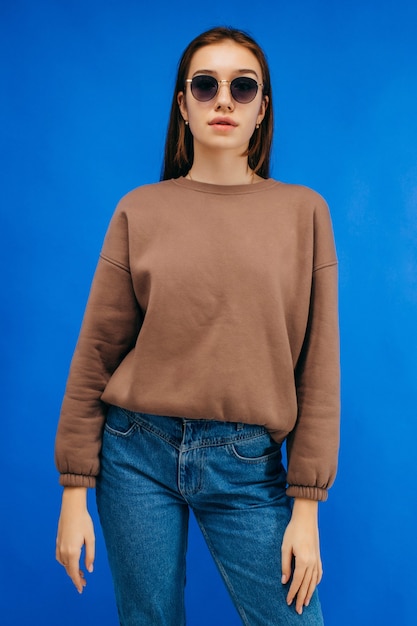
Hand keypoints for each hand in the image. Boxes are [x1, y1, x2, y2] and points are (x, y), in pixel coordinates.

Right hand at [56, 487, 94, 593]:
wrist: (72, 508)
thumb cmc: (83, 522)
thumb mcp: (91, 538)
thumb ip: (90, 555)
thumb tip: (89, 570)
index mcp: (72, 551)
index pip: (73, 572)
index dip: (77, 582)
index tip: (81, 589)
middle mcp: (63, 551)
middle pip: (68, 570)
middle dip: (75, 578)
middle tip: (84, 583)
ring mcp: (59, 546)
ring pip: (64, 564)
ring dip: (71, 570)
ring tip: (80, 573)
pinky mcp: (58, 542)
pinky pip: (60, 558)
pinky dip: (65, 563)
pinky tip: (71, 562)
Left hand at [281, 498, 322, 614]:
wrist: (306, 518)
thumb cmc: (293, 531)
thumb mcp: (285, 547)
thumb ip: (285, 565)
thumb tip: (284, 580)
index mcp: (303, 561)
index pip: (297, 582)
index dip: (292, 593)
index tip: (288, 602)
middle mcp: (312, 563)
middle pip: (306, 585)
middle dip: (301, 598)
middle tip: (298, 610)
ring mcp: (317, 560)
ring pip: (314, 581)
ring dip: (310, 593)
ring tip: (306, 603)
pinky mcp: (318, 556)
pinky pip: (319, 573)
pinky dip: (316, 582)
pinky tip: (314, 586)